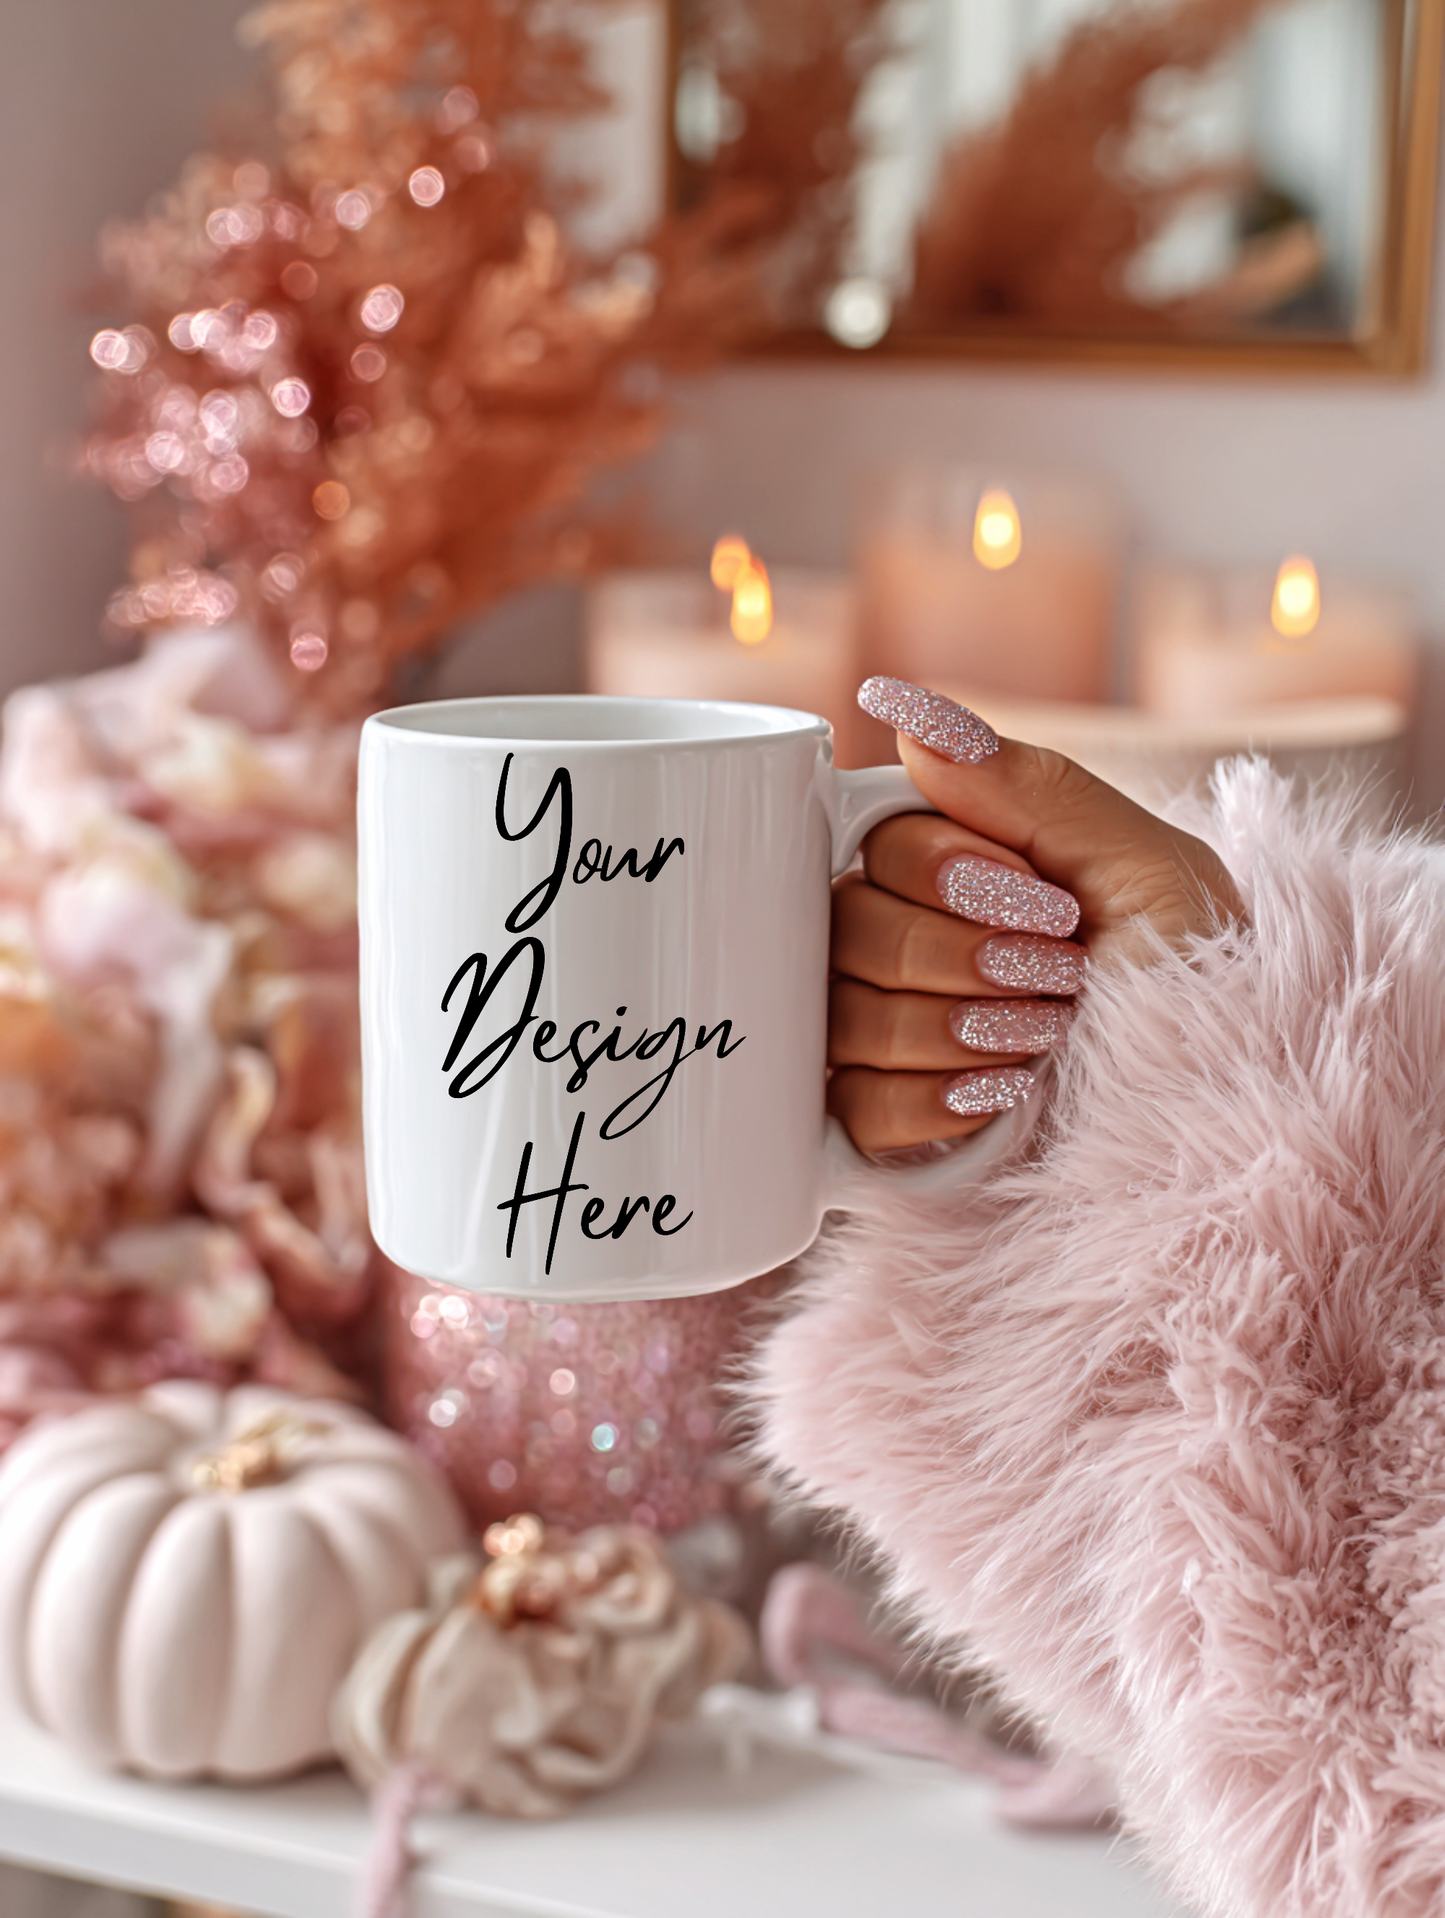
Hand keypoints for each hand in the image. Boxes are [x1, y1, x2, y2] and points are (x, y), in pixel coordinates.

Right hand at [829, 677, 1243, 1155]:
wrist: (1228, 1121)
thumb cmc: (1206, 993)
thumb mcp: (1146, 867)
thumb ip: (1029, 786)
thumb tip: (904, 710)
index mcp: (968, 872)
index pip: (878, 841)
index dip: (946, 873)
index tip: (1040, 903)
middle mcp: (916, 947)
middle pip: (847, 925)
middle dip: (962, 956)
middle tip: (1054, 976)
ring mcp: (895, 1040)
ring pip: (842, 1016)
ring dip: (958, 1030)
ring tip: (1043, 1040)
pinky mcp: (888, 1127)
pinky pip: (849, 1104)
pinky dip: (932, 1102)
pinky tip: (1000, 1100)